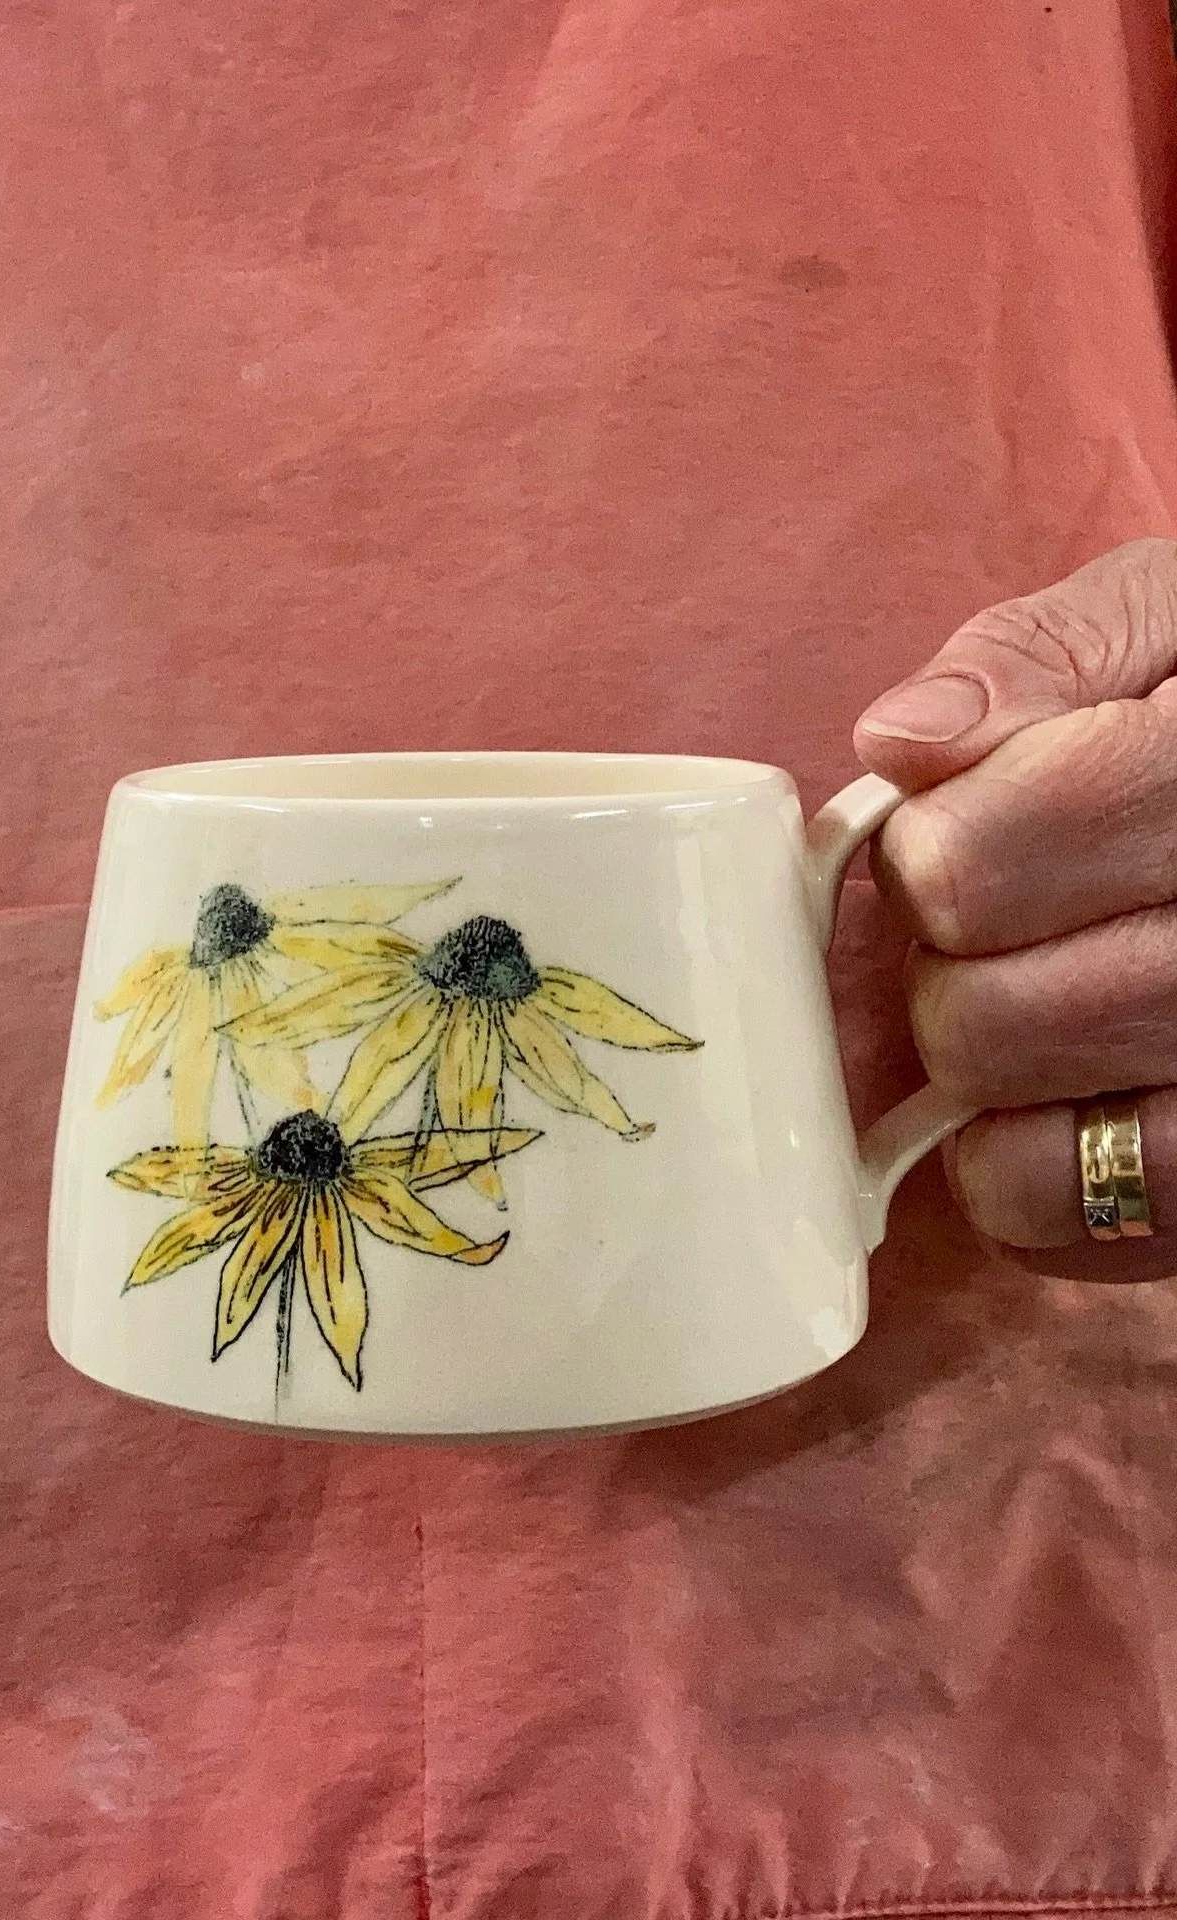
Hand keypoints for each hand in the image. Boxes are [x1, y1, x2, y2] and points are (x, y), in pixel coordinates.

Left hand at [853, 538, 1176, 1282]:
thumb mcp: (1170, 620)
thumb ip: (1045, 657)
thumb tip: (904, 745)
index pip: (967, 873)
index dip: (930, 853)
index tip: (967, 822)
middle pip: (978, 1018)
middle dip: (952, 964)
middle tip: (1006, 918)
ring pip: (1018, 1138)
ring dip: (984, 1068)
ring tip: (1044, 990)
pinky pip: (1064, 1225)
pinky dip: (1024, 1170)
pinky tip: (1062, 1089)